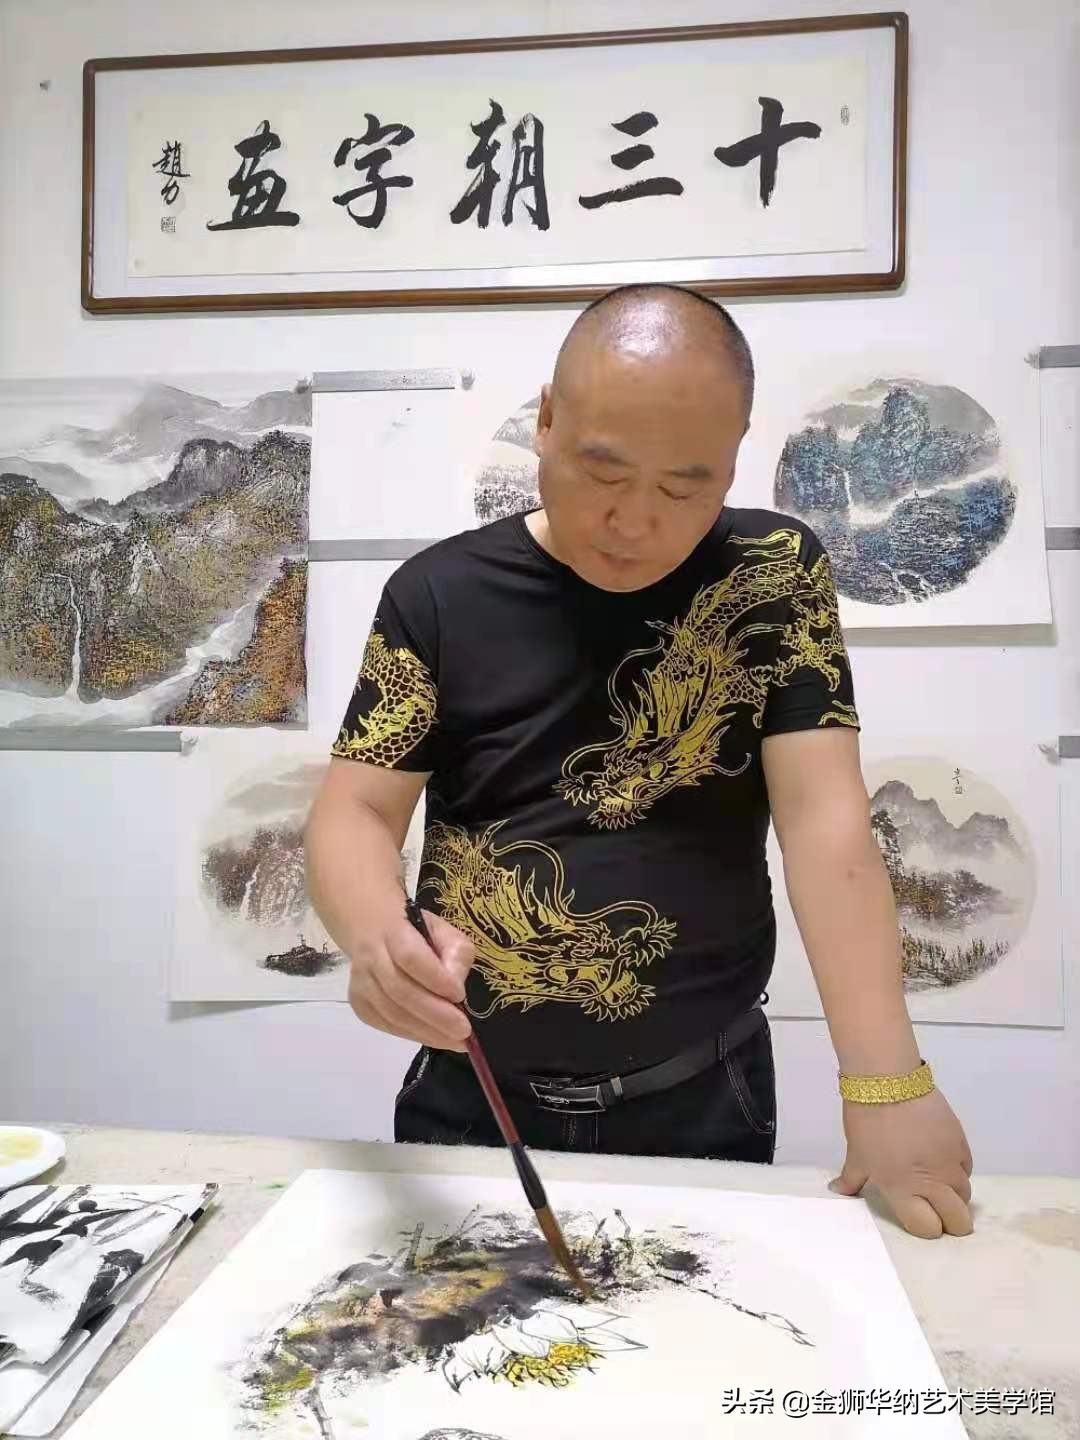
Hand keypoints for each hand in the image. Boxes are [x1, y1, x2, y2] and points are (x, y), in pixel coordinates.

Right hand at [348, 900, 475, 1051]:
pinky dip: (411, 1034)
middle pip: (400, 990)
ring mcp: (361, 981)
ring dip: (425, 1031)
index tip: (460, 995)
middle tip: (463, 1031)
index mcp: (393, 931)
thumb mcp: (443, 930)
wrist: (371, 929)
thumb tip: (457, 987)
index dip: (435, 979)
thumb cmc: (415, 930)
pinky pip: (385, 1024)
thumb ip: (455, 953)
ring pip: (391, 1012)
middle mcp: (371, 956)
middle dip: (435, 1015)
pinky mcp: (358, 1002)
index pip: (411, 957)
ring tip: (455, 1041)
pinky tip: (433, 1037)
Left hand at [831, 1088, 973, 1237]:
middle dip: (951, 1222)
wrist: (888, 1083)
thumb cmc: (867, 1122)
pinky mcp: (960, 1143)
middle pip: (958, 1221)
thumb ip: (851, 1179)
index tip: (919, 1217)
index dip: (925, 1228)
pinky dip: (958, 1170)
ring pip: (965, 1194)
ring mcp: (950, 1163)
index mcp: (903, 1190)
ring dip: (954, 1194)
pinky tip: (942, 1160)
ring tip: (938, 1182)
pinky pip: (967, 1167)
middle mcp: (932, 1183)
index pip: (928, 1229)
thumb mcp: (856, 1155)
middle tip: (940, 1211)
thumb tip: (839, 1190)